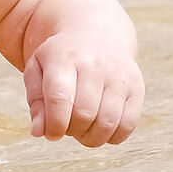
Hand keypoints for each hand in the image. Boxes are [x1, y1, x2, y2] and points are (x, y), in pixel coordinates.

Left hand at [24, 36, 143, 146]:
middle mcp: (94, 64)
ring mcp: (118, 75)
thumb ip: (36, 102)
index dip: (54, 124)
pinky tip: (101, 129)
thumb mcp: (38, 71)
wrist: (96, 33)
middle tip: (68, 127)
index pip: (59, 98)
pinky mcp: (136, 87)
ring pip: (108, 122)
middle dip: (72, 131)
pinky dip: (113, 137)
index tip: (52, 134)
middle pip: (84, 113)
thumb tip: (38, 132)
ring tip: (83, 130)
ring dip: (92, 138)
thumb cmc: (61, 60)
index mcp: (63, 57)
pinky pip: (128, 124)